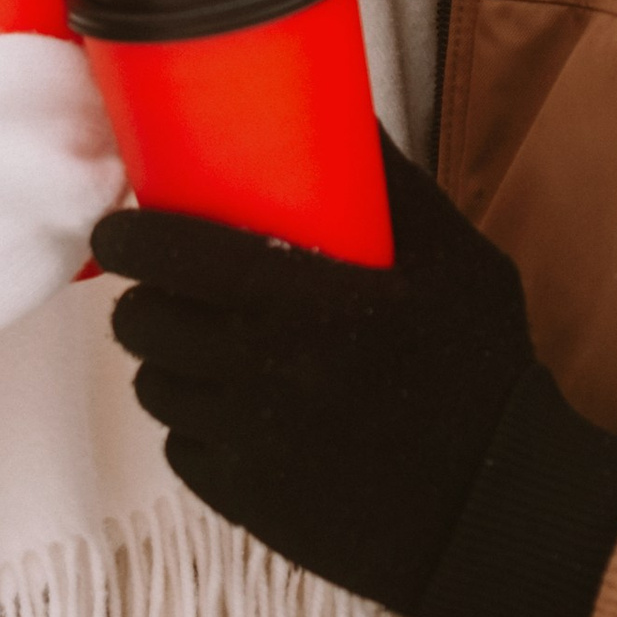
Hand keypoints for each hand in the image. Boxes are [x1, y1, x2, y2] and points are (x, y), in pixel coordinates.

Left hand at [97, 135, 616, 616]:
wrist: (495, 509)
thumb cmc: (480, 372)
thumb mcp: (456, 262)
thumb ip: (395, 186)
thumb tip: (347, 107)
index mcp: (304, 305)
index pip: (173, 257)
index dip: (129, 238)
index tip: (121, 229)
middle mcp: (259, 373)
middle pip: (143, 324)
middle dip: (143, 298)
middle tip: (170, 289)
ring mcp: (245, 444)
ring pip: (156, 388)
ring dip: (167, 361)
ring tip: (206, 350)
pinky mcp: (244, 502)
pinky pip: (182, 450)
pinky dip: (197, 427)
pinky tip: (239, 414)